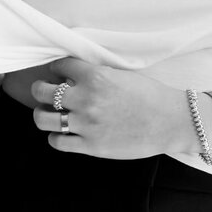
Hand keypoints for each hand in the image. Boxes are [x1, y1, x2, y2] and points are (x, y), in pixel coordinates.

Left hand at [30, 57, 196, 158]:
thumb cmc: (151, 96)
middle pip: (41, 91)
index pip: (60, 65)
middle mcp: (87, 99)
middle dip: (40, 89)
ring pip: (43, 118)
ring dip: (42, 114)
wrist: (171, 121)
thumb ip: (96, 74)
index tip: (57, 72)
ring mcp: (86, 124)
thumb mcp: (121, 75)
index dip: (56, 68)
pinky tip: (62, 133)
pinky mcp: (91, 146)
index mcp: (96, 76)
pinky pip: (57, 142)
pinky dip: (55, 137)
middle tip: (44, 91)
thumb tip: (74, 75)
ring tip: (48, 113)